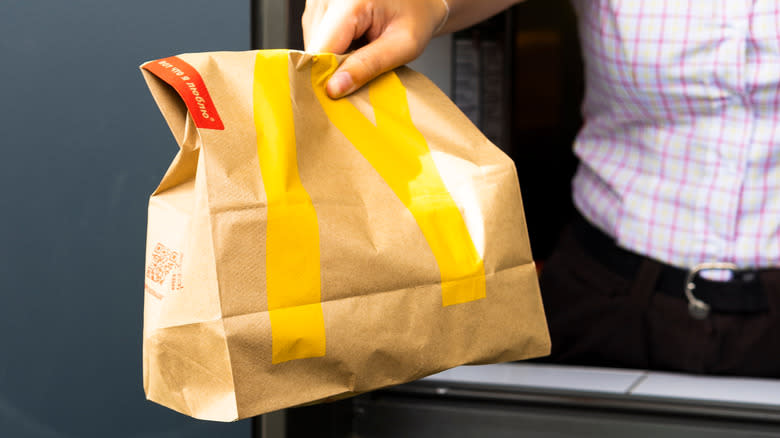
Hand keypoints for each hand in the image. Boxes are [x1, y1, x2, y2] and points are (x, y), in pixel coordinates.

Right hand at [303, 0, 448, 97]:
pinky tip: (355, 44)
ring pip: (314, 48)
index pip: (319, 51)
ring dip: (335, 60)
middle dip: (335, 70)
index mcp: (348, 2)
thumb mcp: (404, 45)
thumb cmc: (416, 16)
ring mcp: (318, 1)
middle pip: (315, 51)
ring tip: (363, 53)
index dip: (326, 79)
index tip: (340, 100)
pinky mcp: (317, 8)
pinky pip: (317, 39)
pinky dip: (335, 50)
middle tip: (364, 74)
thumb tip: (333, 89)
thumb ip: (369, 65)